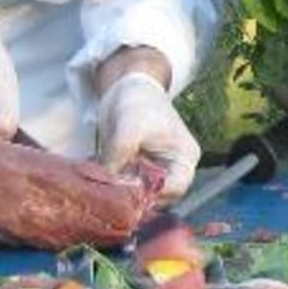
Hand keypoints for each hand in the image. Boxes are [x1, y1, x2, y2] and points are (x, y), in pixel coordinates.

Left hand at [96, 71, 199, 199]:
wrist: (128, 88)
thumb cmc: (138, 102)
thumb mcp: (129, 127)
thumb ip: (119, 157)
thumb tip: (108, 186)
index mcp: (185, 158)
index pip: (174, 189)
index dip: (151, 196)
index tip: (126, 195)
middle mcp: (175, 171)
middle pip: (160, 199)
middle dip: (136, 200)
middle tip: (111, 199)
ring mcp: (157, 173)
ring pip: (144, 197)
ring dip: (124, 197)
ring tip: (105, 191)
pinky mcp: (140, 173)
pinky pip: (131, 189)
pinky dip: (117, 189)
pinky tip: (102, 184)